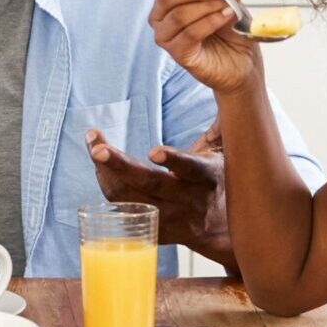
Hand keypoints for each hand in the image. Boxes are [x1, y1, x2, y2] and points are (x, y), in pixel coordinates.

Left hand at [86, 121, 229, 262]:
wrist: (220, 228)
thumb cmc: (214, 179)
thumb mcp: (223, 155)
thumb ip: (221, 128)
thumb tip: (234, 95)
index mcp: (207, 178)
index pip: (192, 169)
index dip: (174, 160)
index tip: (154, 152)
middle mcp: (188, 200)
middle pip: (151, 185)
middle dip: (121, 166)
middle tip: (98, 148)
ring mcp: (169, 219)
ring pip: (131, 199)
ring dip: (106, 173)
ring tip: (93, 146)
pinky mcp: (153, 232)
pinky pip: (122, 210)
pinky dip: (107, 185)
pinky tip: (99, 164)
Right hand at [143, 0, 260, 94]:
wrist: (244, 58)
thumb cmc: (229, 23)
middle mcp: (160, 15)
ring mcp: (166, 36)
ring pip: (178, 15)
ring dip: (208, 7)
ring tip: (230, 6)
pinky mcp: (178, 54)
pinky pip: (189, 33)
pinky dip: (211, 22)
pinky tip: (227, 17)